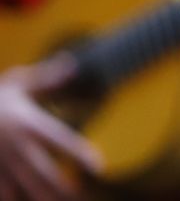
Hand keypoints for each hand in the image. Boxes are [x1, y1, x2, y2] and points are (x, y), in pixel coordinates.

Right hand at [0, 55, 101, 199]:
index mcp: (29, 123)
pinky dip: (12, 199)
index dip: (80, 154)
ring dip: (41, 199)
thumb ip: (45, 77)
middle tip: (81, 198)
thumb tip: (71, 62)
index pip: (61, 141)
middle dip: (62, 189)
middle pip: (44, 172)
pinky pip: (2, 191)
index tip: (99, 167)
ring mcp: (0, 160)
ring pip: (23, 187)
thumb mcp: (16, 83)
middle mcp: (16, 145)